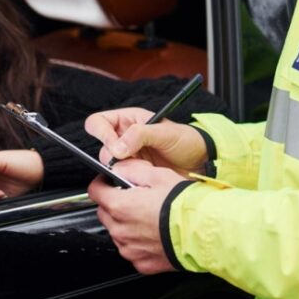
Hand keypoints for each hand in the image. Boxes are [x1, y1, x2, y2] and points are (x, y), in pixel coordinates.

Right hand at [85, 107, 207, 174]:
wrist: (200, 162)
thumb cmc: (186, 140)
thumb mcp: (165, 133)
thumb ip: (139, 135)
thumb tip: (117, 146)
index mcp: (129, 120)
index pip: (99, 122)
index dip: (101, 134)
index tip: (115, 146)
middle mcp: (125, 137)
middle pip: (102, 146)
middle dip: (114, 156)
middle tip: (131, 160)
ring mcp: (129, 156)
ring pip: (110, 164)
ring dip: (124, 168)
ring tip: (144, 167)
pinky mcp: (134, 172)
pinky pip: (121, 177)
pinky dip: (130, 178)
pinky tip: (145, 175)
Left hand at [87, 159, 187, 274]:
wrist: (203, 232)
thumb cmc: (183, 204)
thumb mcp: (158, 175)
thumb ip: (131, 171)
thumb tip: (118, 169)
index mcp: (120, 206)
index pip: (94, 192)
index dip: (101, 183)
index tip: (107, 182)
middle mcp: (120, 230)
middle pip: (104, 213)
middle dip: (114, 204)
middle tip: (134, 198)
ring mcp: (129, 249)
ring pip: (117, 233)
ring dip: (125, 224)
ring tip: (148, 217)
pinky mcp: (141, 263)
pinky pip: (131, 250)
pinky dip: (138, 242)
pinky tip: (154, 233)